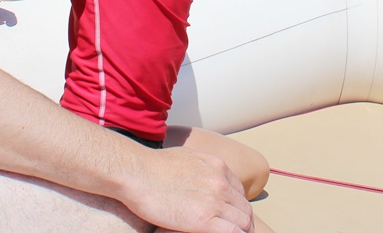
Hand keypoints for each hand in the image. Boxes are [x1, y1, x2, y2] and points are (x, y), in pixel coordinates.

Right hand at [124, 146, 253, 232]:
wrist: (137, 172)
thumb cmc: (152, 165)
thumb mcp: (186, 157)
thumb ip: (200, 167)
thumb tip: (199, 175)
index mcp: (217, 167)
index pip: (239, 192)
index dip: (237, 207)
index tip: (231, 217)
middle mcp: (220, 182)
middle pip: (244, 208)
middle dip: (243, 222)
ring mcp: (214, 201)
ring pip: (243, 222)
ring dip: (241, 232)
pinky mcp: (204, 220)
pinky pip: (233, 232)